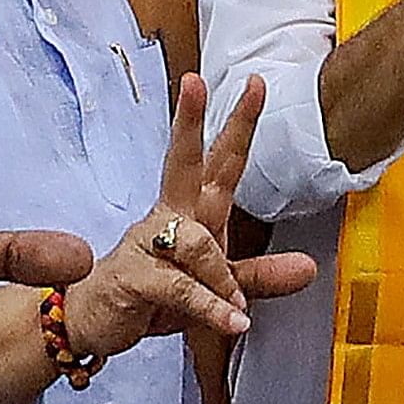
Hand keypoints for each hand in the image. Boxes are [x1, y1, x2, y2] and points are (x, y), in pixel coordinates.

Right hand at [62, 76, 317, 359]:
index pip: (219, 160)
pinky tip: (232, 321)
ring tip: (237, 307)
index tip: (257, 83)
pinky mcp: (133, 277)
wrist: (93, 321)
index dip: (239, 123)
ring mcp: (147, 243)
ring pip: (195, 242)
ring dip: (221, 277)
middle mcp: (169, 217)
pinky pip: (180, 288)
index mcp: (193, 211)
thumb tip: (310, 269)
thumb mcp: (216, 286)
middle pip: (183, 162)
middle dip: (190, 122)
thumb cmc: (152, 292)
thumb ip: (260, 275)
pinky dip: (210, 306)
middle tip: (195, 82)